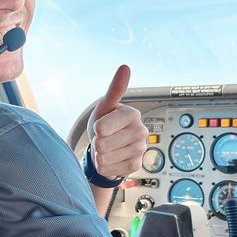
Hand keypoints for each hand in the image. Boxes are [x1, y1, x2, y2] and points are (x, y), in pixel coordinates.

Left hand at [87, 65, 147, 179]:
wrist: (109, 145)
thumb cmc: (105, 122)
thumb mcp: (105, 106)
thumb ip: (114, 89)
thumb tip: (125, 67)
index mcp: (133, 114)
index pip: (101, 129)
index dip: (96, 128)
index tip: (101, 125)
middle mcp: (141, 131)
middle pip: (102, 144)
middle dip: (97, 143)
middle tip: (104, 138)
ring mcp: (140, 149)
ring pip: (105, 158)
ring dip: (100, 155)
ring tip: (107, 148)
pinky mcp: (136, 165)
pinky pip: (110, 169)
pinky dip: (105, 166)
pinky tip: (111, 158)